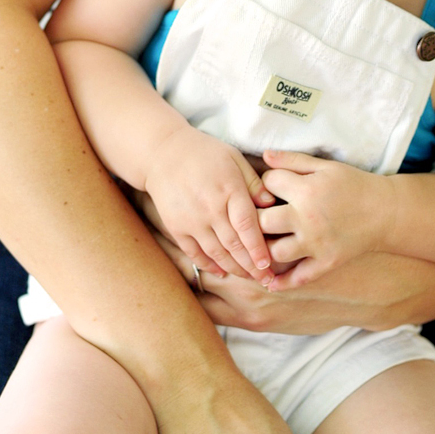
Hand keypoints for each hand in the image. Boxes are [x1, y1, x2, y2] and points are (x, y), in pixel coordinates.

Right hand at [145, 129, 275, 282]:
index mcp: (228, 189)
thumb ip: (253, 183)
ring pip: (216, 253)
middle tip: (267, 280)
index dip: (259, 248)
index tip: (270, 265)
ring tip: (249, 278)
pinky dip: (209, 265)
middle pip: (234, 245)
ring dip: (234, 269)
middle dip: (251, 266)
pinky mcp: (176, 227)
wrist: (162, 153)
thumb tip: (272, 204)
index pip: (247, 225)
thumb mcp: (234, 158)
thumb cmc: (204, 153)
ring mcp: (191, 220)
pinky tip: (222, 272)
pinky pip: (195, 253)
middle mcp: (209, 208)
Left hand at [258, 151, 388, 288]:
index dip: (266, 182)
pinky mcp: (326, 262)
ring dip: (265, 251)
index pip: (268, 183)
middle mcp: (308, 218)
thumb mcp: (325, 167)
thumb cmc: (354, 184)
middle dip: (254, 219)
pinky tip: (269, 282)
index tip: (271, 186)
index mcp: (307, 190)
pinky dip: (282, 283)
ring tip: (260, 246)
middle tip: (253, 219)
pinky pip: (299, 278)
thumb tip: (264, 155)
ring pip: (275, 253)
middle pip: (262, 222)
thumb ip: (293, 161)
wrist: (386, 211)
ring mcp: (316, 243)